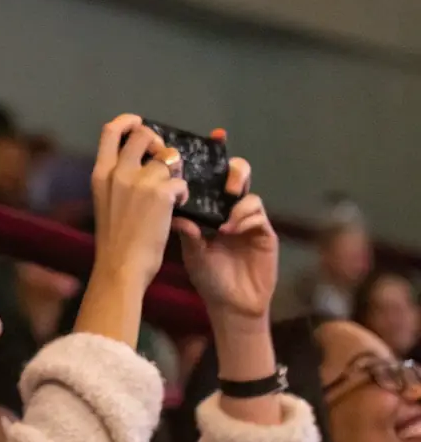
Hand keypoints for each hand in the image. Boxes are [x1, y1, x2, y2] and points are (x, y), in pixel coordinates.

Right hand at [90, 114, 188, 293]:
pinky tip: (176, 209)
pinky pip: (181, 183)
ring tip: (172, 194)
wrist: (120, 268)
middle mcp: (118, 172)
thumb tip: (139, 165)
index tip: (140, 124)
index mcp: (100, 174)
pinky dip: (182, 194)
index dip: (128, 121)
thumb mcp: (104, 204)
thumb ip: (117, 181)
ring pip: (167, 159)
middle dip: (159, 143)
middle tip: (165, 161)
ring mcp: (139, 181)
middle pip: (143, 135)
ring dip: (175, 173)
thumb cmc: (113, 243)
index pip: (110, 130)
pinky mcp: (160, 194)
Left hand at [175, 159, 277, 321]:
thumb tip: (176, 211)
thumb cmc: (209, 278)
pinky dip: (244, 218)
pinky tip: (231, 229)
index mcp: (211, 210)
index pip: (212, 178)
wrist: (230, 305)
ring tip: (225, 212)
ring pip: (249, 194)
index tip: (215, 136)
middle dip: (232, 172)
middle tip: (224, 183)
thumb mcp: (192, 252)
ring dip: (237, 198)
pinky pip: (257, 215)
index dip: (214, 157)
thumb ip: (188, 231)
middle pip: (237, 177)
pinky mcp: (264, 233)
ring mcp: (249, 220)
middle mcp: (231, 210)